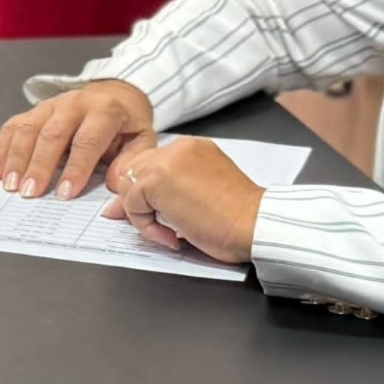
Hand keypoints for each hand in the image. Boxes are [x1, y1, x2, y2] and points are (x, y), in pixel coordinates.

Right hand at [0, 78, 156, 198]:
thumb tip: (115, 183)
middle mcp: (74, 103)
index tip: (64, 193)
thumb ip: (131, 161)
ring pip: (28, 128)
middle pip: (52, 134)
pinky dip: (1, 148)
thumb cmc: (126, 122)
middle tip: (30, 193)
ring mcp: (51, 105)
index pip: (87, 140)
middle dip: (39, 166)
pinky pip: (13, 126)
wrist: (116, 92)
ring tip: (10, 185)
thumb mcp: (141, 139)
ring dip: (16, 158)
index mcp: (105, 110)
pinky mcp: (34, 110)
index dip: (75, 168)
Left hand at [103, 135, 263, 263]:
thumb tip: (134, 204)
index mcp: (191, 149)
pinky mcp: (156, 180)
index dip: (145, 192)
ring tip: (170, 232)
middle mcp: (178, 148)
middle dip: (137, 201)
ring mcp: (165, 162)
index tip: (151, 214)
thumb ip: (171, 191)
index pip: (150, 164)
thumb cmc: (237, 218)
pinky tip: (172, 235)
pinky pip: (132, 204)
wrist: (254, 224)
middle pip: (134, 172)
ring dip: (143, 216)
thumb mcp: (200, 194)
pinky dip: (146, 226)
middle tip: (154, 226)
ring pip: (130, 188)